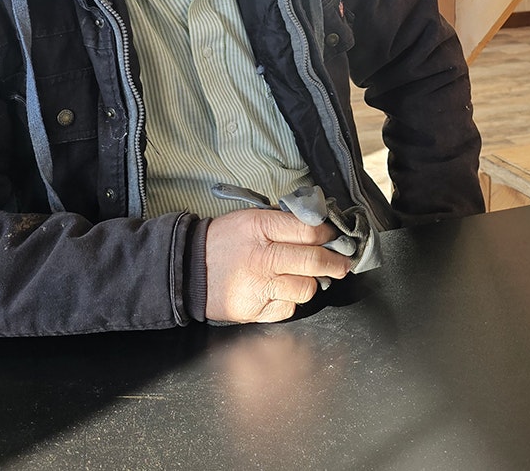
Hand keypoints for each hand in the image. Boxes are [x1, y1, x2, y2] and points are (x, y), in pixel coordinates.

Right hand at [205, 209, 350, 322]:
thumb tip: (319, 227)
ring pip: (306, 288)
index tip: (333, 236)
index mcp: (260, 229)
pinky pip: (289, 308)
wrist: (186, 270)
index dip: (327, 233)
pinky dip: (289, 301)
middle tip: (343, 263)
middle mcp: (262, 258)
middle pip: (313, 260)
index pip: (309, 230)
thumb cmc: (222, 242)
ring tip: (302, 276)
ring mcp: (259, 287)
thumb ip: (282, 222)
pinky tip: (280, 290)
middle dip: (336, 262)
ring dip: (310, 283)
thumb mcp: (249, 218)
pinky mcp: (255, 310)